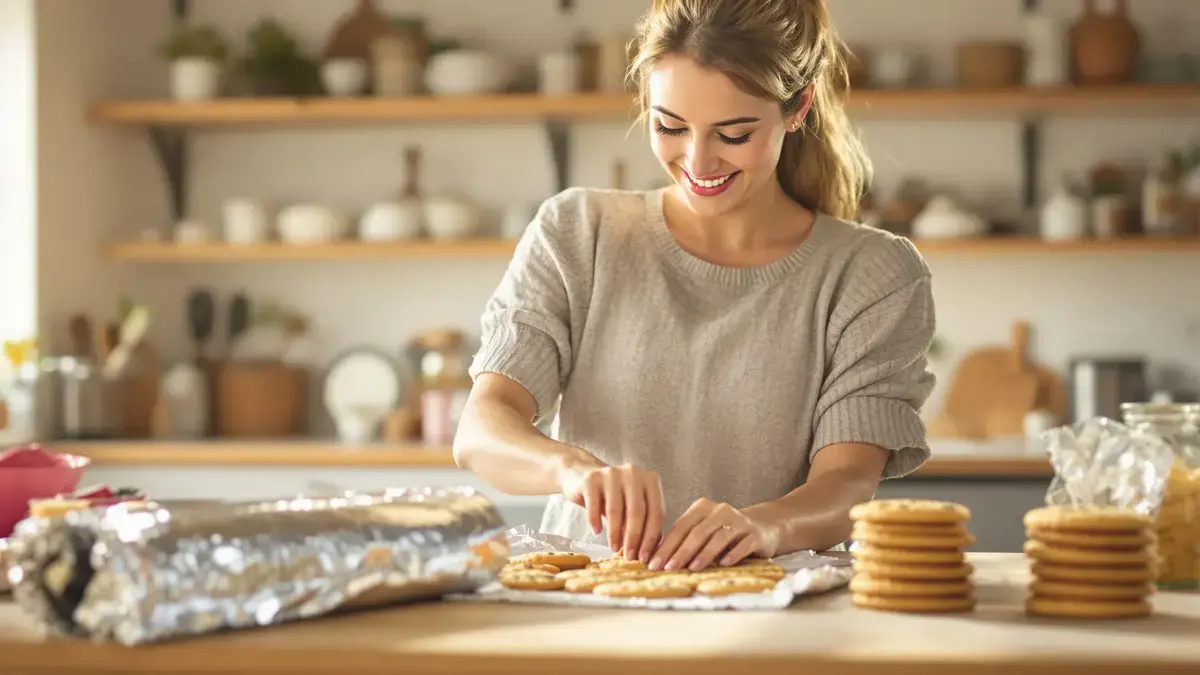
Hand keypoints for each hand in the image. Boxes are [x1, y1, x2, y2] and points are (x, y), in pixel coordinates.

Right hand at [557, 460, 664, 560]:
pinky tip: (597, 531)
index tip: (644, 557)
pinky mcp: (591, 478)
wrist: (584, 475)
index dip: (651, 538)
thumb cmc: (615, 497)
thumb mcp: (633, 507)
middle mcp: (633, 473)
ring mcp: (612, 473)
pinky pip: (594, 505)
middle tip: (629, 556)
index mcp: (650, 480)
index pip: (656, 512)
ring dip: (615, 533)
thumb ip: (645, 523)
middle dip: (633, 538)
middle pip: (637, 511)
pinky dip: (595, 521)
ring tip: (614, 547)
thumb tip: (652, 553)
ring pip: (616, 510)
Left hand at [650, 498, 779, 570]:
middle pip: (697, 532)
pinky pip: (742, 544)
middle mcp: (720, 510)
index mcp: (702, 508)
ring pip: (718, 537)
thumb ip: (685, 541)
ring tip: (692, 568)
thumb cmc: (725, 533)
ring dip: (704, 554)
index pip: (680, 527)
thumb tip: (659, 559)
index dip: (666, 546)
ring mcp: (739, 521)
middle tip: (668, 568)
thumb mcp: (704, 532)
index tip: (654, 563)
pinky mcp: (754, 534)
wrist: (763, 528)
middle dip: (680, 552)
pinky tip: (723, 564)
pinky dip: (732, 554)